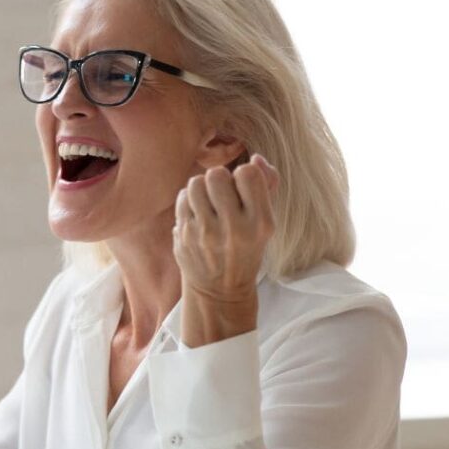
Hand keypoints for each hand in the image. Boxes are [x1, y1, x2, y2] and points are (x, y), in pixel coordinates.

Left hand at [174, 154, 278, 345]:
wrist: (220, 290)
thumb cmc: (246, 248)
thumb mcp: (266, 223)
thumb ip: (267, 186)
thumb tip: (255, 159)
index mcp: (260, 223)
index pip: (247, 174)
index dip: (243, 175)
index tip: (243, 189)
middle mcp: (233, 228)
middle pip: (216, 175)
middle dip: (219, 179)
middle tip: (221, 194)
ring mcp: (206, 234)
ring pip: (195, 184)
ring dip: (201, 187)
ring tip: (208, 202)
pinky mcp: (185, 237)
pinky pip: (182, 199)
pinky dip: (189, 201)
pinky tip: (196, 213)